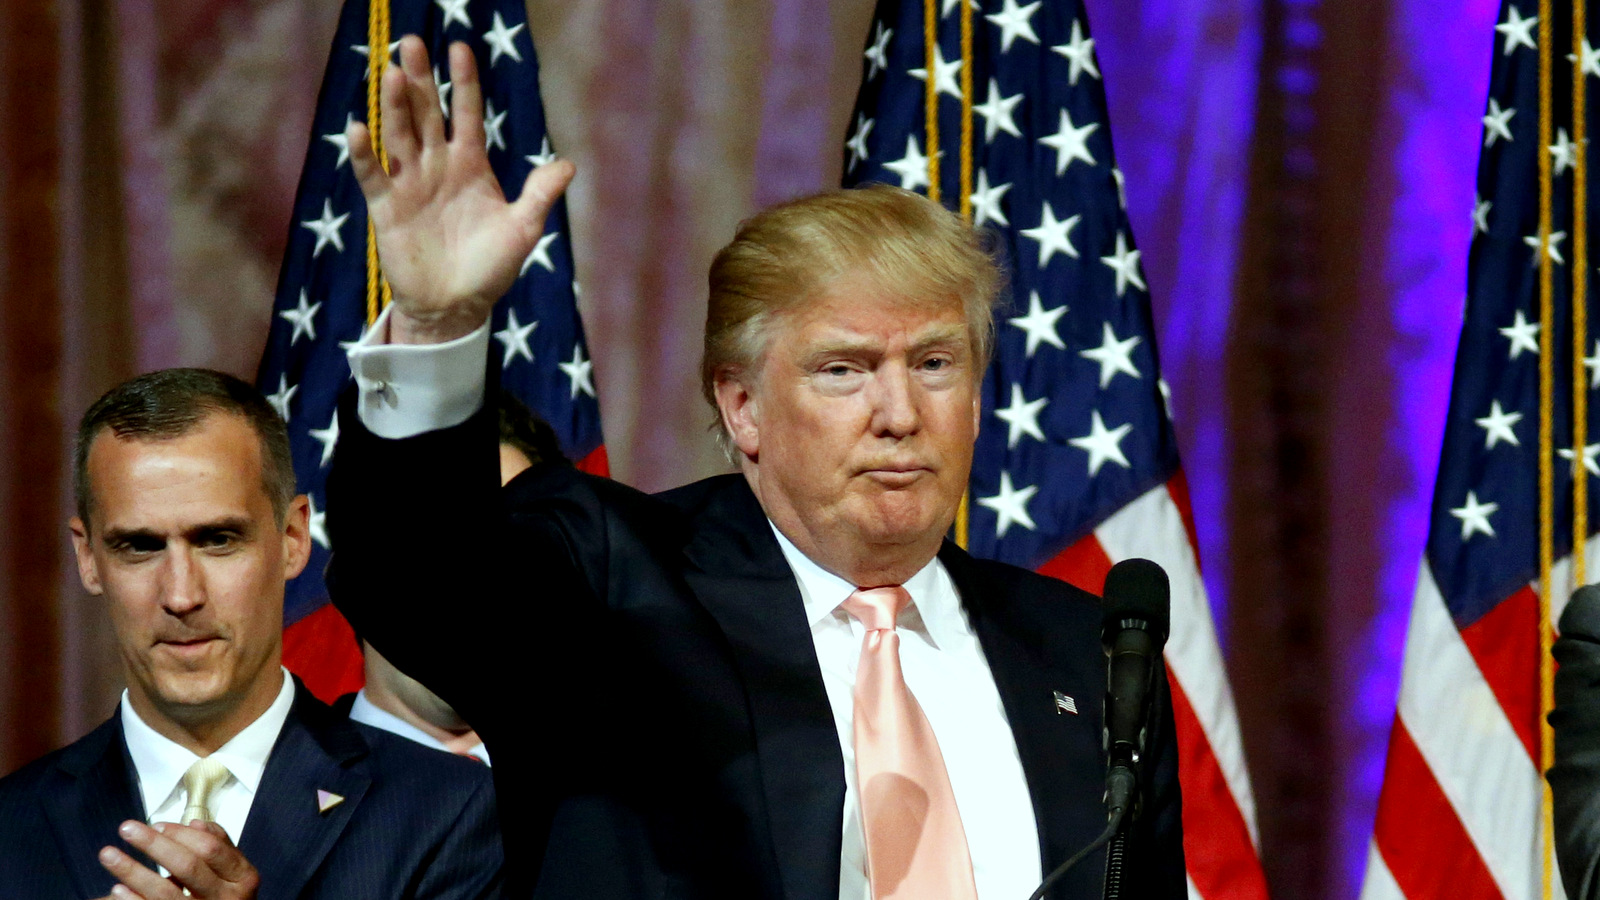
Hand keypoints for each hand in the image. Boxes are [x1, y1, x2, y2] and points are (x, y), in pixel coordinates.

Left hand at [96, 819, 258, 898]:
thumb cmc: (226, 895)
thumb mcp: (233, 870)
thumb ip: (219, 845)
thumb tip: (195, 823)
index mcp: (243, 877)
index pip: (210, 848)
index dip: (181, 834)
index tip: (156, 825)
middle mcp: (227, 898)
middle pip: (188, 866)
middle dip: (154, 844)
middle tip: (127, 829)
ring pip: (165, 892)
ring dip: (133, 871)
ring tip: (108, 854)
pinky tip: (117, 888)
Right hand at [348, 35, 574, 344]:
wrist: (456, 306)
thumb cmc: (491, 268)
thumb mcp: (522, 230)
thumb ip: (539, 195)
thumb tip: (568, 164)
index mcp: (471, 164)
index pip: (467, 114)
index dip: (464, 83)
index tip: (460, 48)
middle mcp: (437, 165)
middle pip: (427, 113)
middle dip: (422, 80)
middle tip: (412, 42)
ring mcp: (410, 183)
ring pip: (399, 134)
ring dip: (395, 105)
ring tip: (395, 74)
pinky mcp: (387, 207)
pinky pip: (373, 174)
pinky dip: (363, 153)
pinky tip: (359, 128)